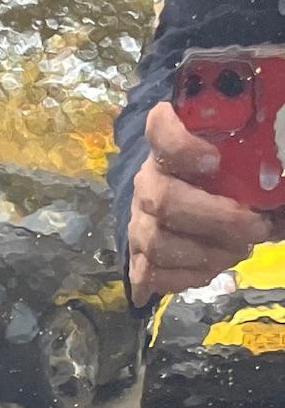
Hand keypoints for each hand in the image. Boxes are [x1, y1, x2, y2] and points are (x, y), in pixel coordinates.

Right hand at [127, 102, 272, 304]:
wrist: (194, 207)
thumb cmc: (231, 179)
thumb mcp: (251, 163)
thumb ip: (267, 166)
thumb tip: (280, 200)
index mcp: (172, 146)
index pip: (160, 128)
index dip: (181, 146)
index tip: (214, 160)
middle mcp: (147, 181)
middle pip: (163, 200)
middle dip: (217, 221)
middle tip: (255, 229)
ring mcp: (138, 220)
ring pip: (158, 243)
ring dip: (207, 254)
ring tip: (239, 252)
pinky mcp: (137, 255)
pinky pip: (149, 274)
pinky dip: (185, 278)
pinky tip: (210, 270)